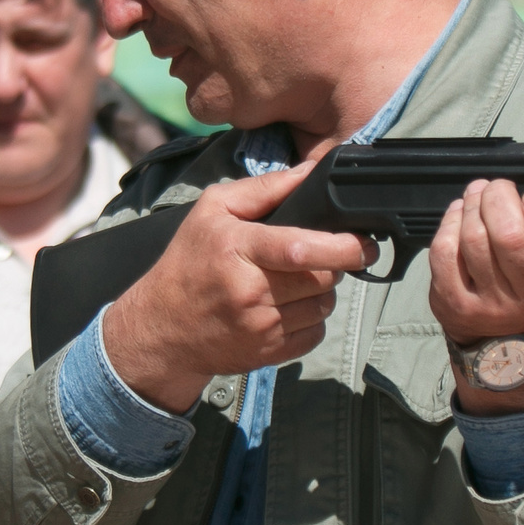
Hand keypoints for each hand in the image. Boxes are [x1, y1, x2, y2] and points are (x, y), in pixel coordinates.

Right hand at [101, 162, 373, 414]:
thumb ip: (263, 188)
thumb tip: (310, 171)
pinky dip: (312, 320)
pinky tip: (288, 308)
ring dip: (321, 292)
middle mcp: (250, 291)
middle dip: (333, 264)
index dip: (342, 246)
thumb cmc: (189, 262)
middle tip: (319, 255)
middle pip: (322, 277)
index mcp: (238, 249)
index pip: (300, 248)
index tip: (364, 243)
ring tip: (296, 281)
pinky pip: (315, 335)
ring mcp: (260, 326)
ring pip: (323, 306)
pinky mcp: (267, 353)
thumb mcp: (212, 210)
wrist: (160, 328)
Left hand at [430, 179, 523, 414]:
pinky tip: (459, 212)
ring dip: (474, 205)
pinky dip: (449, 223)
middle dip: (499, 198)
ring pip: (474, 239)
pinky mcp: (454, 304)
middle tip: (498, 187)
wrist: (506, 335)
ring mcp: (489, 305)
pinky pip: (445, 252)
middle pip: (509, 236)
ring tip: (478, 193)